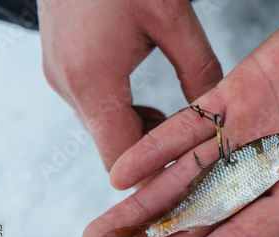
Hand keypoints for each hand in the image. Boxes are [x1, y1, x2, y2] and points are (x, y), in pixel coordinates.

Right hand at [37, 0, 221, 169]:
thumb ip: (198, 68)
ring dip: (140, 132)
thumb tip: (217, 112)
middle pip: (113, 147)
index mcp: (94, 82)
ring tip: (177, 123)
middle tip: (193, 152)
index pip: (121, 159)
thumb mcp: (171, 16)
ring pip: (105, 129)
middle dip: (153, 155)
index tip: (187, 178)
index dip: (154, 176)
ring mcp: (62, 78)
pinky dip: (124, 113)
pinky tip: (150, 101)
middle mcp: (70, 87)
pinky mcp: (64, 68)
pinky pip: (96, 108)